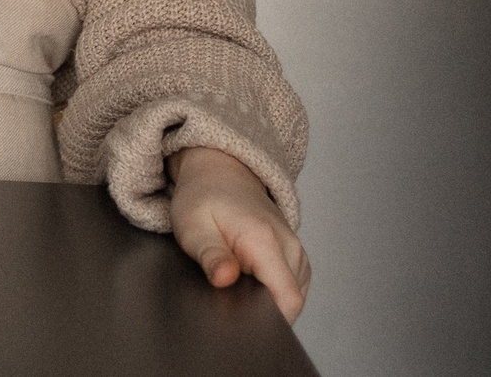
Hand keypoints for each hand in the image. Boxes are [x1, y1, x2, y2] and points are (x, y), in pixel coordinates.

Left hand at [169, 145, 309, 322]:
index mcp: (267, 241)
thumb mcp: (193, 226)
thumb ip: (210, 255)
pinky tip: (247, 281)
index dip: (266, 318)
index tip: (240, 317)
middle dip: (260, 311)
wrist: (220, 173)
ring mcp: (297, 254)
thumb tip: (225, 279)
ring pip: (291, 299)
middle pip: (290, 303)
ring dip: (264, 300)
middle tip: (228, 295)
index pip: (288, 299)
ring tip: (235, 282)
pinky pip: (289, 290)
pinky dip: (269, 292)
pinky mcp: (296, 260)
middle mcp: (291, 248)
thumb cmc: (204, 198)